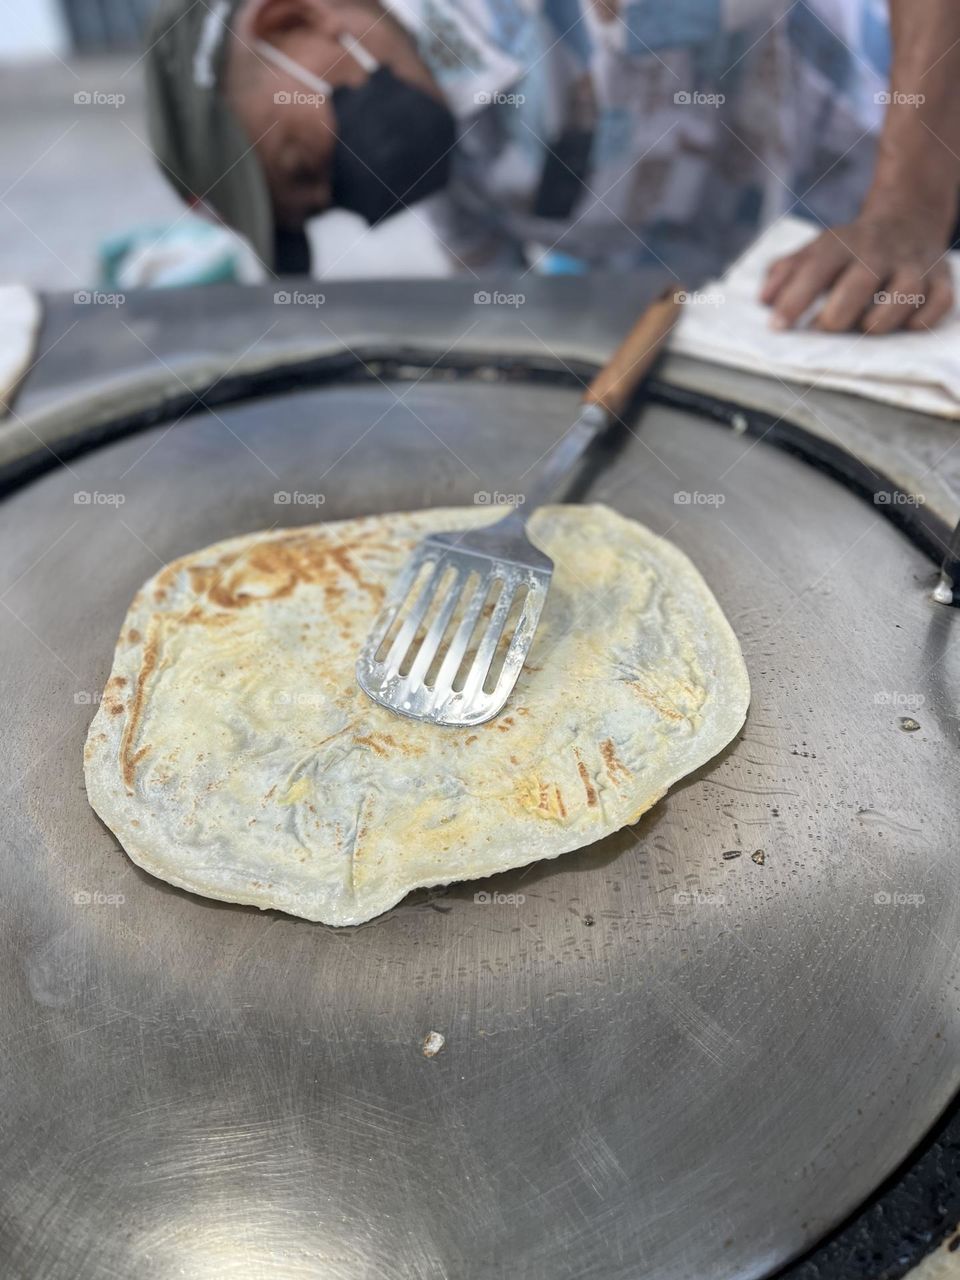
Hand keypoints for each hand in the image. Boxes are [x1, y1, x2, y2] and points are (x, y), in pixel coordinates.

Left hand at [760, 207, 955, 333]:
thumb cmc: (849, 250)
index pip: (816, 269)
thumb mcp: (814, 251)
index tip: (776, 327)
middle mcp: (880, 251)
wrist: (908, 218)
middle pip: (858, 285)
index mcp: (843, 244)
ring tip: (862, 327)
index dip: (794, 300)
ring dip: (878, 322)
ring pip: (902, 296)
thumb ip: (784, 273)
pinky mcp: (942, 279)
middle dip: (835, 317)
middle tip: (822, 331)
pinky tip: (903, 325)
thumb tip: (764, 301)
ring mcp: (914, 264)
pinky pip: (938, 305)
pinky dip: (921, 320)